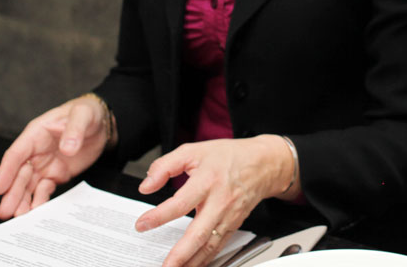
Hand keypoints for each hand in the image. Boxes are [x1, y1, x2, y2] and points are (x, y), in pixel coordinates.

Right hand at [0, 94, 111, 218]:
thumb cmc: (87, 113)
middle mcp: (36, 151)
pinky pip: (44, 189)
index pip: (16, 154)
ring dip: (22, 201)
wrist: (101, 123)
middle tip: (5, 211)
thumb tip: (67, 148)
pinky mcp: (55, 174)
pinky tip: (36, 211)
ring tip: (18, 217)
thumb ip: (74, 130)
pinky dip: (40, 200)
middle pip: (19, 174)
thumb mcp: (83, 114)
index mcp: (36, 133)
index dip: (6, 171)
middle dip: (12, 193)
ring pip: (28, 186)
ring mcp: (45, 165)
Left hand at [134, 135, 296, 266]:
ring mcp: (228, 216)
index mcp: (207, 180)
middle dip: (179, 254)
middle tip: (164, 266)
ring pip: (209, 246)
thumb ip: (165, 165)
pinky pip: (218, 247)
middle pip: (198, 234)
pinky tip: (192, 265)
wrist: (264, 163)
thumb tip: (147, 185)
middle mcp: (219, 201)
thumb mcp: (193, 150)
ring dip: (191, 262)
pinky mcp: (234, 225)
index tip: (142, 224)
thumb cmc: (229, 156)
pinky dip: (205, 260)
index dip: (159, 216)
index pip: (180, 203)